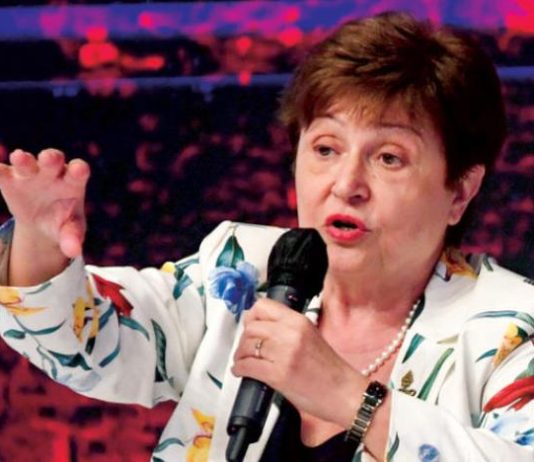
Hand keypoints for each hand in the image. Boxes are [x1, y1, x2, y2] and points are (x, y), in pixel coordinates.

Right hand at [0, 148, 88, 257]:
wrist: (41, 223)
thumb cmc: (63, 223)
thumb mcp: (70, 232)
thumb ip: (73, 239)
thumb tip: (74, 252)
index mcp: (73, 182)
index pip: (79, 170)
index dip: (79, 169)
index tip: (79, 170)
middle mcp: (52, 172)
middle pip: (53, 160)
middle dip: (50, 158)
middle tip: (48, 159)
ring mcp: (30, 174)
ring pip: (27, 162)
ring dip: (24, 160)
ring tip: (19, 158)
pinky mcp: (9, 180)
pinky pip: (2, 172)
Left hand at [232, 298, 363, 427]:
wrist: (344, 392)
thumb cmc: (329, 368)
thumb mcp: (310, 335)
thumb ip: (288, 328)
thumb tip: (261, 326)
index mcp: (299, 321)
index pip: (263, 306)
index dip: (252, 317)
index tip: (250, 326)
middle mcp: (290, 333)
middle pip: (251, 327)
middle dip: (244, 339)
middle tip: (246, 348)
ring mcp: (284, 354)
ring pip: (247, 346)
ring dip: (240, 354)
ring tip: (243, 360)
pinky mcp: (278, 375)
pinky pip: (248, 366)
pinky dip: (240, 369)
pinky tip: (241, 371)